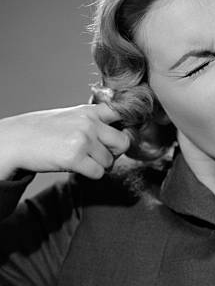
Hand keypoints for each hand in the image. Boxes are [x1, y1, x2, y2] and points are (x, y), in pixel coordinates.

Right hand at [0, 103, 130, 179]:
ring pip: (110, 161)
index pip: (122, 113)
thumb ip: (94, 121)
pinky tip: (78, 167)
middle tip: (100, 155)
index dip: (126, 126)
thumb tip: (120, 134)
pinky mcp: (75, 158)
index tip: (123, 134)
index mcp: (89, 111)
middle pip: (123, 142)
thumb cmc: (44, 131)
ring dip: (99, 165)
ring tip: (82, 160)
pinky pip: (98, 172)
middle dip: (115, 153)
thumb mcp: (71, 116)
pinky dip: (91, 174)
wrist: (17, 140)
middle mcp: (89, 123)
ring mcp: (83, 140)